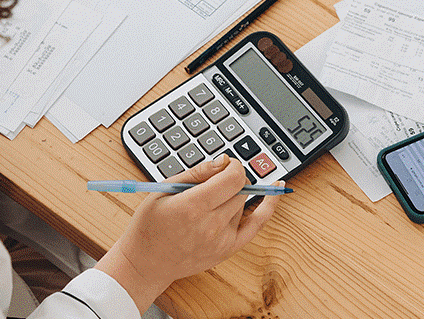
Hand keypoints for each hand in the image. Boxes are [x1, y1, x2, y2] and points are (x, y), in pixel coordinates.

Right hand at [95, 156, 280, 311]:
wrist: (146, 263)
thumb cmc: (149, 226)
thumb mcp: (164, 190)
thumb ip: (196, 173)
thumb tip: (223, 161)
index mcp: (193, 207)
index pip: (233, 178)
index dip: (232, 165)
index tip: (224, 164)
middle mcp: (211, 225)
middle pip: (240, 189)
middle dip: (232, 178)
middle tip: (215, 180)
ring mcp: (222, 240)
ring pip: (244, 204)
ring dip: (234, 195)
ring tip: (212, 200)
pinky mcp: (228, 250)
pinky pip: (257, 225)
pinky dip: (269, 207)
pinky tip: (276, 190)